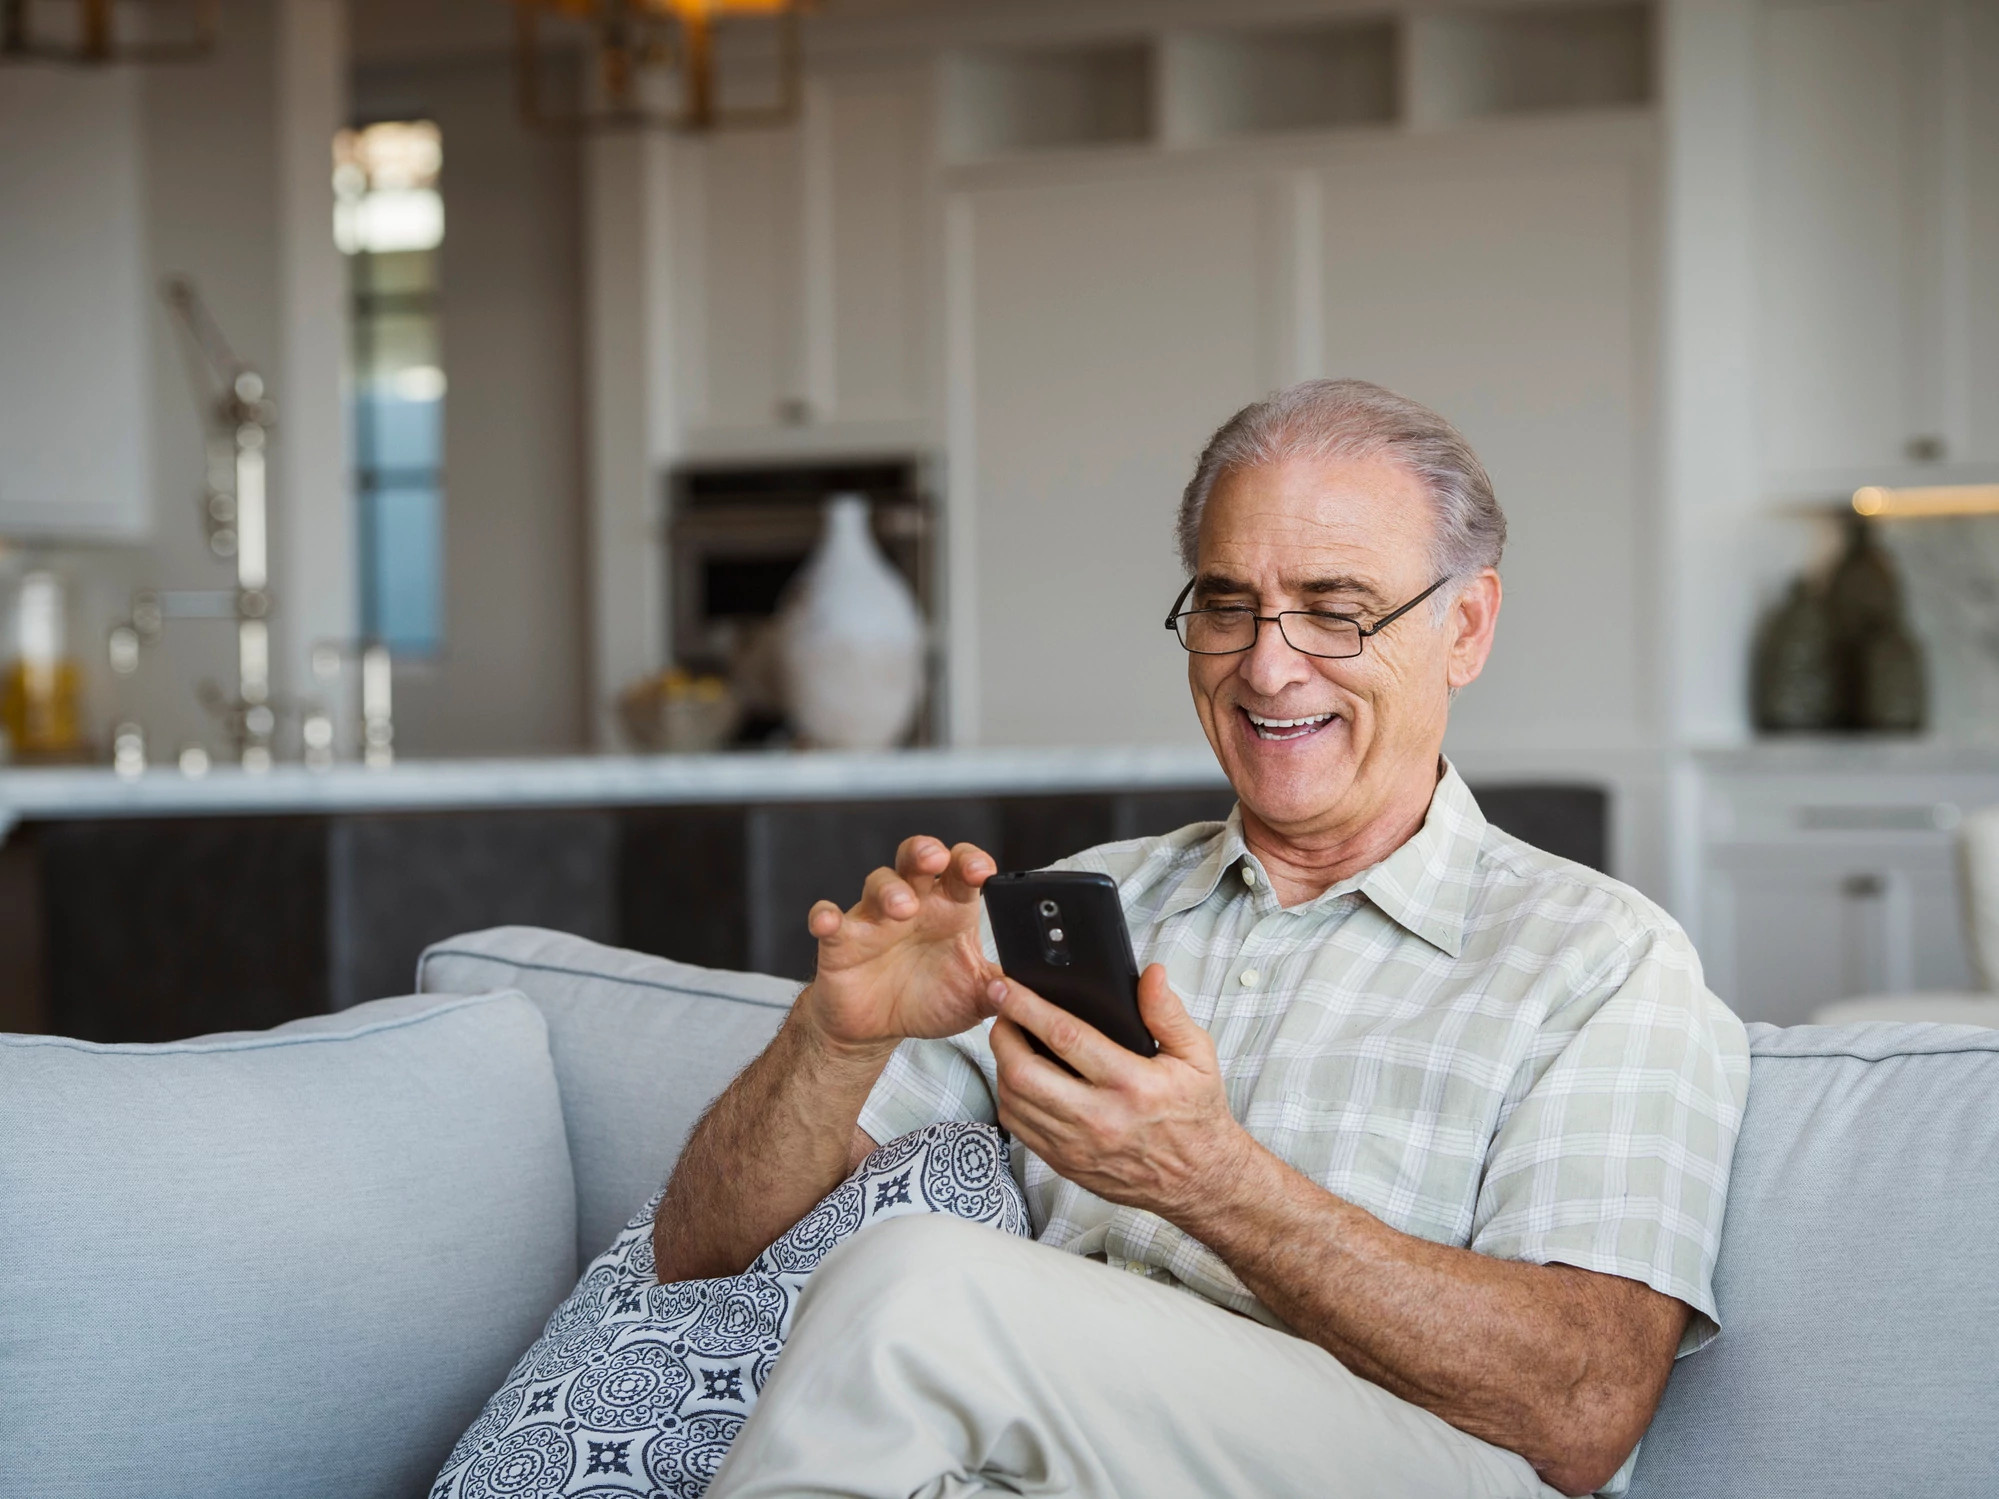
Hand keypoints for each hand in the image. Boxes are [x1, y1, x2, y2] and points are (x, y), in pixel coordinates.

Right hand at [798, 836, 1002, 1055]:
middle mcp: (913, 905)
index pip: (962, 872)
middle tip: (937, 858)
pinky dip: (825, 916)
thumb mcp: (973, 999)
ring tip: (903, 907)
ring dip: (889, 890)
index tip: (984, 870)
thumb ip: (999, 990)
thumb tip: (1024, 988)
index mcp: (949, 910)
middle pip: (917, 861)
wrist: (878, 1029)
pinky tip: (828, 921)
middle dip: (925, 852)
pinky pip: (829, 918)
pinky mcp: (841, 941)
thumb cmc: (928, 1000)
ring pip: (878, 884)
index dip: (972, 863)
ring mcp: (875, 919)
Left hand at [987, 964, 1257, 1224]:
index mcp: (1131, 1085)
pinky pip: (1019, 1127)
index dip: (1027, 1007)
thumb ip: (1168, 1013)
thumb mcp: (1197, 1057)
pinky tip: (1021, 1079)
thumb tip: (1151, 975)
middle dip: (1002, 1035)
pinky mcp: (1065, 1163)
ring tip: (1011, 1041)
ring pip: (1014, 1101)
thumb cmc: (1196, 1114)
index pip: (1065, 1037)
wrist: (1199, 1180)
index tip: (1005, 987)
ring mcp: (1077, 1145)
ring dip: (1002, 1065)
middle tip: (1002, 1012)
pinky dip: (1010, 1098)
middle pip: (1023, 1073)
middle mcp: (1099, 1118)